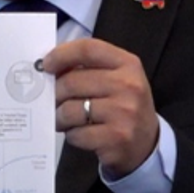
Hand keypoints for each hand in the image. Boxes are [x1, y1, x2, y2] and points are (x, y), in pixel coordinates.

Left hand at [41, 38, 158, 176]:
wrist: (147, 143)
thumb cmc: (123, 106)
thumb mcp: (117, 78)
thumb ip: (89, 68)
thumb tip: (50, 66)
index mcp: (128, 64)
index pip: (88, 49)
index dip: (61, 55)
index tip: (46, 64)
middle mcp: (128, 85)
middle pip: (72, 81)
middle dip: (55, 93)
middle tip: (53, 100)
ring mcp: (124, 113)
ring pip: (70, 110)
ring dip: (60, 116)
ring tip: (64, 119)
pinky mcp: (116, 138)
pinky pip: (76, 134)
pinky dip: (72, 135)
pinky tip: (80, 134)